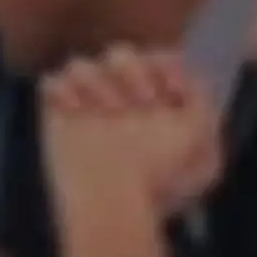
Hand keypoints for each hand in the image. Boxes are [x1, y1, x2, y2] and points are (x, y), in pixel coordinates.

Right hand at [40, 48, 224, 225]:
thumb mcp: (204, 154)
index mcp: (155, 105)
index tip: (170, 92)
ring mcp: (86, 107)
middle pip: (121, 53)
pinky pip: (51, 81)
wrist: (112, 204)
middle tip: (138, 105)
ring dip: (96, 82)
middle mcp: (120, 100)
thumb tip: (189, 83)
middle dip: (131, 72)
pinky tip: (75, 113)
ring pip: (82, 63)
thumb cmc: (160, 183)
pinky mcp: (56, 115)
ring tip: (105, 114)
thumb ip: (203, 111)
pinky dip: (62, 91)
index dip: (165, 65)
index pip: (159, 57)